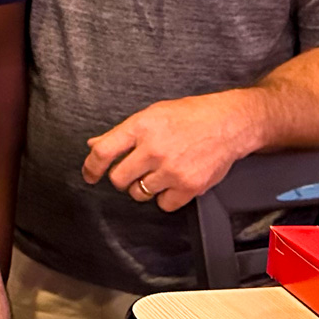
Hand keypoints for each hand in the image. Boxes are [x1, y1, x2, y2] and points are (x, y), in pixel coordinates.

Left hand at [82, 91, 259, 212]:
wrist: (229, 124)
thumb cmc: (190, 116)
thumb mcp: (152, 114)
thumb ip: (122, 133)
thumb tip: (94, 144)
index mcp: (141, 127)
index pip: (103, 152)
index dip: (91, 167)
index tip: (90, 175)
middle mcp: (153, 149)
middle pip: (118, 178)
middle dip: (121, 178)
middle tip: (132, 172)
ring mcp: (171, 170)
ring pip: (139, 193)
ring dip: (143, 187)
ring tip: (157, 173)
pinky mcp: (188, 187)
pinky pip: (163, 204)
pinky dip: (165, 198)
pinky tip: (171, 183)